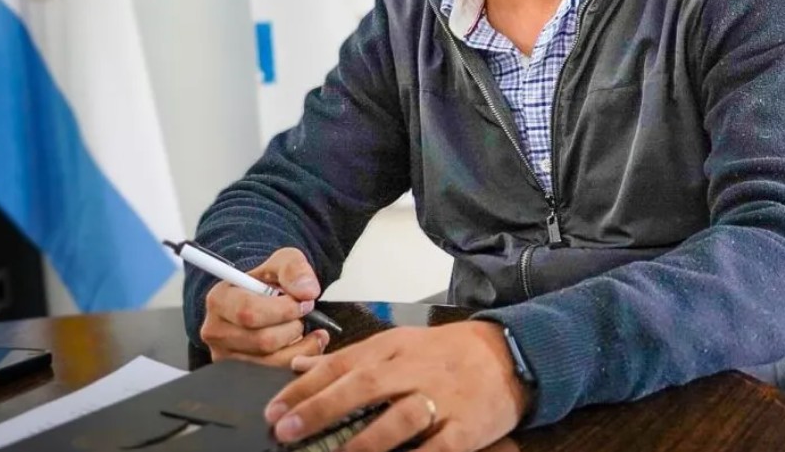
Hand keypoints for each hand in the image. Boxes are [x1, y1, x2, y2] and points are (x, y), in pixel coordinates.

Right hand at [199, 247, 329, 365]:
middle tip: (302, 314)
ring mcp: (225, 356)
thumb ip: (295, 269)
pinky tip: (305, 344)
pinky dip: (298, 359)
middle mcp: (215, 331)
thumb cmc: (269, 281)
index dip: (284, 310)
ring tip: (304, 328)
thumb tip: (307, 291)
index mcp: (219, 299)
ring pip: (271, 362)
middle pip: (263, 341)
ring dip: (298, 345)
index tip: (303, 302)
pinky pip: (274, 375)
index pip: (250, 313)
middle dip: (293, 327)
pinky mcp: (239, 373)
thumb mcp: (284, 261)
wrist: (264, 298)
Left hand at [264, 321, 531, 450]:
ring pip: (399, 417)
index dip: (306, 386)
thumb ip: (352, 357)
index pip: (344, 363)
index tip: (274, 409)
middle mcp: (415, 368)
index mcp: (395, 347)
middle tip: (287, 429)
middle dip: (322, 408)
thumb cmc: (447, 353)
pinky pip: (438, 448)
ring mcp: (442, 398)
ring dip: (364, 440)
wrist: (510, 354)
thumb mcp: (400, 342)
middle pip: (365, 385)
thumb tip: (299, 367)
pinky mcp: (466, 427)